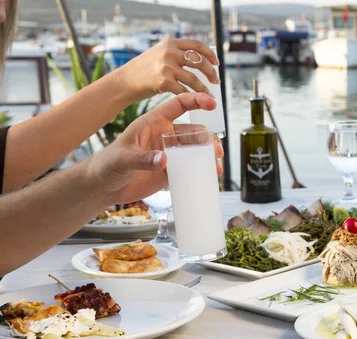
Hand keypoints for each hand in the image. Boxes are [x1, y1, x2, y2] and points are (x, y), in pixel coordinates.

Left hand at [86, 93, 223, 203]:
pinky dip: (203, 169)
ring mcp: (170, 153)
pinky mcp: (172, 170)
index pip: (178, 105)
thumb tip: (165, 160)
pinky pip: (192, 167)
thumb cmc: (108, 164)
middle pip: (193, 130)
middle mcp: (165, 135)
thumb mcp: (122, 159)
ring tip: (216, 163)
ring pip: (196, 149)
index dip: (196, 100)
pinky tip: (211, 173)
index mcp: (154, 122)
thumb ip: (142, 159)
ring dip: (208, 154)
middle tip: (215, 150)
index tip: (212, 102)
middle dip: (208, 138)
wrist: (104, 186)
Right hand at [117, 39, 220, 100]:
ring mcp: (166, 66)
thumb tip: (200, 61)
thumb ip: (176, 53)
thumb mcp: (160, 53)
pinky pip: (184, 90)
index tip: (217, 63)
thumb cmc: (145, 69)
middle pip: (199, 61)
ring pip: (194, 78)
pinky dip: (192, 95)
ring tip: (209, 94)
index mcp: (170, 43)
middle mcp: (169, 52)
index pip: (197, 45)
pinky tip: (197, 99)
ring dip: (204, 88)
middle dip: (211, 72)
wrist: (125, 81)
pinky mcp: (164, 81)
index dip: (210, 54)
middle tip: (216, 81)